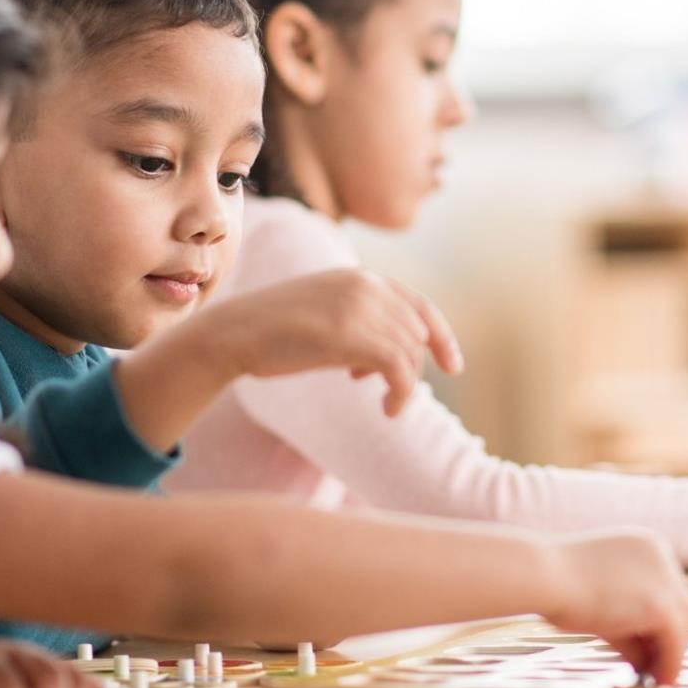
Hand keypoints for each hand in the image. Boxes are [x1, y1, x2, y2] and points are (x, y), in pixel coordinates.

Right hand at [223, 269, 463, 415]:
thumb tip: (384, 359)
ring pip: (411, 353)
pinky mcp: (353, 335)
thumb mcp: (323, 312)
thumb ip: (357, 322)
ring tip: (387, 404)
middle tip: (390, 390)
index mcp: (359, 277)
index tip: (453, 365)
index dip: (441, 335)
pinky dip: (402, 394)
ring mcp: (360, 308)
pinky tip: (388, 410)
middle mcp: (366, 286)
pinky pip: (400, 369)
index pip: (419, 304)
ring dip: (405, 385)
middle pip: (417, 332)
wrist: (234, 332)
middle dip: (413, 366)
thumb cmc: (271, 331)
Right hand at [549, 529, 687, 685]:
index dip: (661, 620)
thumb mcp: (599, 596)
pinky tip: (658, 679)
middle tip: (658, 668)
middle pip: (681, 604)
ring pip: (684, 623)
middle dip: (671, 639)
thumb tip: (644, 658)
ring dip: (673, 654)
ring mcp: (663, 575)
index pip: (666, 586)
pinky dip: (671, 663)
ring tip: (658, 677)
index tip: (653, 647)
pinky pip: (676, 642)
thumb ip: (626, 621)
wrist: (543, 574)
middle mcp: (659, 553)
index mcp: (643, 543)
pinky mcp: (660, 603)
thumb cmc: (557, 583)